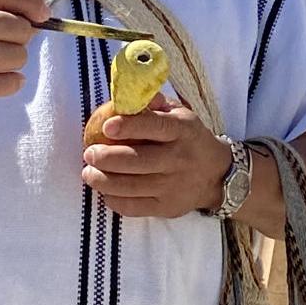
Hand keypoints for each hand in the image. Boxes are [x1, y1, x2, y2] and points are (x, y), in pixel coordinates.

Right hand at [0, 0, 48, 127]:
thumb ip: (2, 18)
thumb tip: (40, 16)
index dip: (27, 0)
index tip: (44, 14)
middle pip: (0, 22)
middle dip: (23, 33)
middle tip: (21, 44)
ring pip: (3, 54)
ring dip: (17, 60)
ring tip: (10, 65)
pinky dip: (12, 82)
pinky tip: (10, 82)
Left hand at [81, 93, 231, 217]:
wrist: (216, 174)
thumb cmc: (188, 139)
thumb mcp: (180, 114)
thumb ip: (154, 105)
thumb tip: (127, 97)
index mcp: (183, 131)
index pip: (156, 127)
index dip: (130, 127)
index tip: (106, 127)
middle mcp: (180, 159)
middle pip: (138, 161)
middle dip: (107, 158)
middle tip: (90, 153)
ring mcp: (173, 186)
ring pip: (131, 187)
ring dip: (103, 181)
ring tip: (89, 173)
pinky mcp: (167, 207)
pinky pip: (134, 207)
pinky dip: (114, 200)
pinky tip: (105, 191)